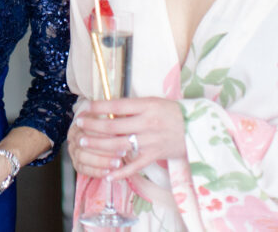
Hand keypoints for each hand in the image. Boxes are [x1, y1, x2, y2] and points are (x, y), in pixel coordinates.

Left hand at [67, 97, 184, 180]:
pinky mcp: (154, 156)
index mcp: (147, 106)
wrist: (198, 129)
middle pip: (114, 126)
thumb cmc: (173, 113)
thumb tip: (108, 108)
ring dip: (99, 145)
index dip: (99, 107)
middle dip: (93, 126)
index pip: (118, 105)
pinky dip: (120, 172)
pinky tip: (107, 174)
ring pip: (119, 145)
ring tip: (84, 142)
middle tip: (79, 125)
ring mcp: (151, 141)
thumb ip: (133, 106)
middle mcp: (147, 123)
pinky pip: (134, 166)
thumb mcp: (154, 102)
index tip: (86, 107)